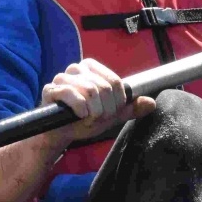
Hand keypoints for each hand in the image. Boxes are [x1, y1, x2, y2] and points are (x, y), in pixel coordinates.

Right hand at [42, 58, 157, 142]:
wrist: (60, 133)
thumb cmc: (84, 120)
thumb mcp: (111, 115)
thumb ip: (130, 108)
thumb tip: (151, 103)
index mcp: (92, 68)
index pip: (115, 83)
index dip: (116, 103)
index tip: (108, 113)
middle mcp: (77, 68)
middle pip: (104, 88)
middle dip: (104, 110)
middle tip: (96, 119)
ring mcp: (62, 78)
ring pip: (90, 91)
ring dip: (92, 112)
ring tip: (86, 119)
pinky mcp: (51, 89)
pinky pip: (71, 94)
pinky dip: (80, 110)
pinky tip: (78, 116)